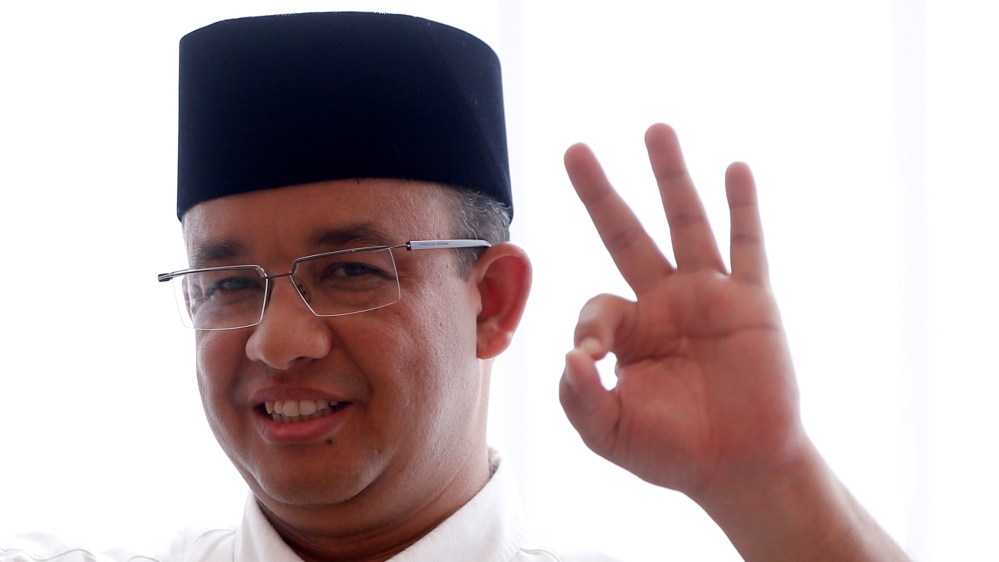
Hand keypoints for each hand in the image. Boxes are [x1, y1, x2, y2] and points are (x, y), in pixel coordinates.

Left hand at [560, 123, 801, 496]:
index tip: (594, 358)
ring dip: (670, 178)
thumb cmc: (672, 451)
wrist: (740, 469)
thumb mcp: (609, 433)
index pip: (599, 305)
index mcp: (629, 330)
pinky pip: (747, 248)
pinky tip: (735, 170)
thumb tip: (568, 356)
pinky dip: (743, 209)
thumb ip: (580, 400)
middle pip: (626, 234)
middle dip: (601, 194)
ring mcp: (709, 296)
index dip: (592, 327)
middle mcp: (665, 301)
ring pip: (686, 224)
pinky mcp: (753, 303)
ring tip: (655, 130)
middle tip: (574, 150)